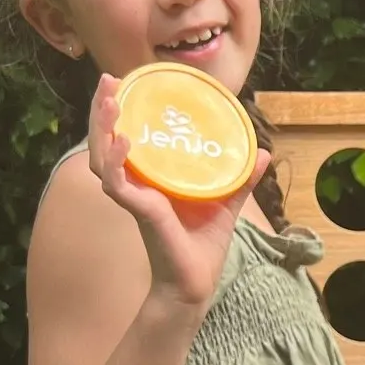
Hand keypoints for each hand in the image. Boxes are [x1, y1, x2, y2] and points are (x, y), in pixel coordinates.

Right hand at [87, 72, 270, 313]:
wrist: (196, 284)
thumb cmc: (203, 246)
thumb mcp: (226, 203)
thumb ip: (240, 178)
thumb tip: (263, 152)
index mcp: (150, 179)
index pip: (124, 138)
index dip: (118, 111)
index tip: (123, 83)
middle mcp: (136, 185)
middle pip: (105, 141)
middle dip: (102, 110)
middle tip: (109, 81)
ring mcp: (134, 198)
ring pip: (102, 158)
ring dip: (101, 128)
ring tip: (109, 101)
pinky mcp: (140, 213)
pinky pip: (117, 184)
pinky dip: (117, 161)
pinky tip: (124, 141)